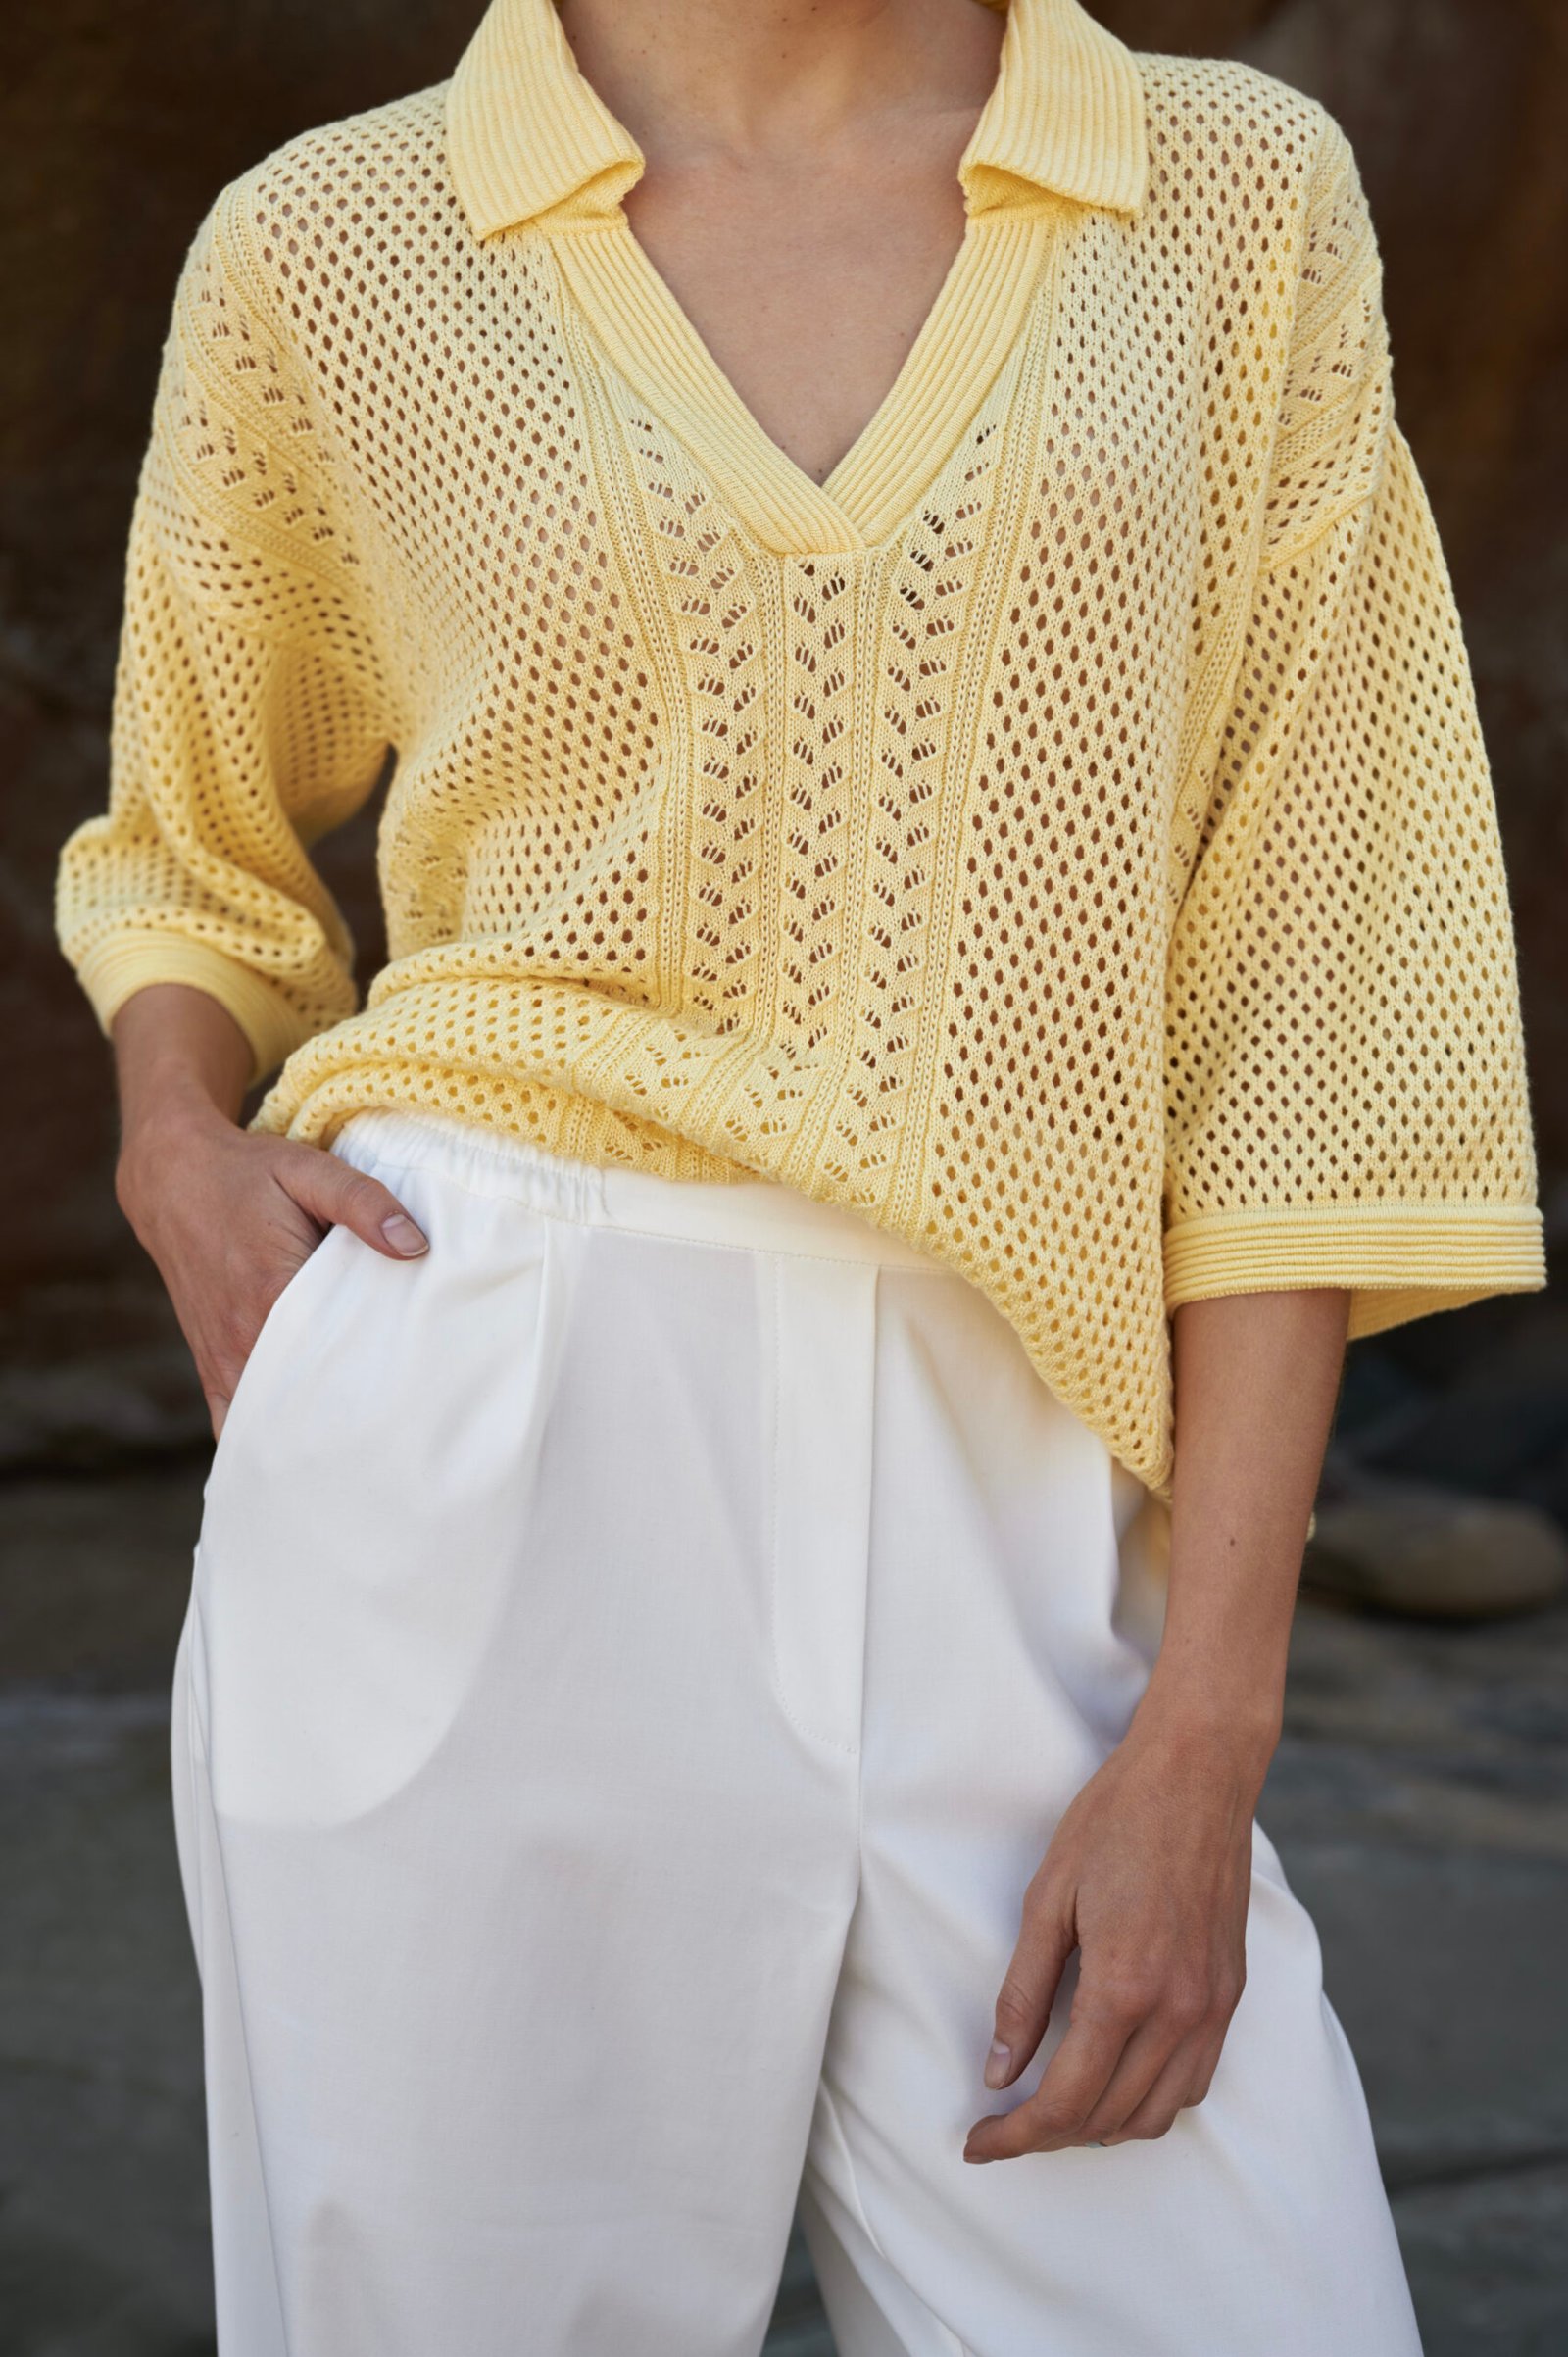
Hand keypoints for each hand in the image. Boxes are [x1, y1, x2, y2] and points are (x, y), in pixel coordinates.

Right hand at [116, 1099, 427, 1437]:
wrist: (171, 1180)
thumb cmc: (246, 1174)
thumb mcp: (308, 1170)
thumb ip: (364, 1204)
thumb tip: (416, 1246)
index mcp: (273, 1293)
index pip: (342, 1357)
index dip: (385, 1371)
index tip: (422, 1379)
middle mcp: (243, 1338)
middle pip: (313, 1398)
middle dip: (358, 1411)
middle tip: (406, 1415)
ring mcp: (224, 1360)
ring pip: (275, 1421)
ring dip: (317, 1428)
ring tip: (366, 1432)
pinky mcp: (211, 1369)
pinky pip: (236, 1426)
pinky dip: (269, 1438)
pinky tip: (307, 1448)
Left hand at [963, 1708, 1265, 2159]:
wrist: (1198, 1773)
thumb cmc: (1115, 1820)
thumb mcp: (1048, 1899)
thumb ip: (1023, 1993)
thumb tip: (999, 2071)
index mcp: (1125, 1988)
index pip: (1066, 2099)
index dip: (1015, 2134)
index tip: (978, 2141)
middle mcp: (1178, 2011)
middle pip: (1108, 2118)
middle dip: (1048, 2136)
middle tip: (1003, 2125)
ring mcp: (1213, 2006)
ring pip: (1157, 2114)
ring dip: (1101, 2125)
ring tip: (1052, 2107)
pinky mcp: (1230, 1994)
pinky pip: (1194, 2080)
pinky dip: (1150, 2100)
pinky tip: (1113, 2076)